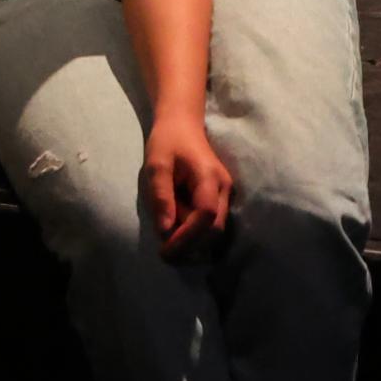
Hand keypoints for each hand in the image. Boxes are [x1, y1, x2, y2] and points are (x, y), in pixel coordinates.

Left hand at [142, 114, 233, 259]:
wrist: (183, 125)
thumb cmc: (167, 142)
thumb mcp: (156, 165)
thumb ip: (161, 196)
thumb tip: (165, 231)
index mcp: (209, 178)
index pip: (206, 215)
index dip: (188, 236)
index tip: (166, 249)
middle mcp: (223, 189)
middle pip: (215, 229)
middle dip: (192, 246)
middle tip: (164, 255)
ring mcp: (224, 195)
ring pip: (214, 230)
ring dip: (193, 241)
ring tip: (167, 244)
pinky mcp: (219, 199)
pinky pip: (210, 223)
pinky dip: (194, 232)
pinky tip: (175, 232)